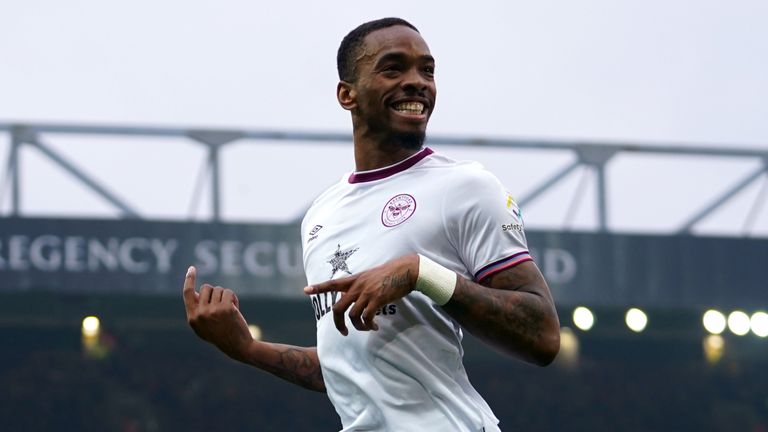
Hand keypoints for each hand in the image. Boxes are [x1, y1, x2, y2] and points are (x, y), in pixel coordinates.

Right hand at [182, 266, 252, 359]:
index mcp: (192, 318)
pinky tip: (235, 309)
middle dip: (214, 292)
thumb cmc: (220, 334)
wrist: (237, 345)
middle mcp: (200, 314)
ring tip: (228, 309)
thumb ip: (197, 310)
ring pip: (218, 289)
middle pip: (206, 288)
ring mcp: (213, 311)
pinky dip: (233, 298)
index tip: (191, 268)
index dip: (189, 279)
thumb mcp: (203, 325)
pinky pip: (228, 292)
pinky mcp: (226, 308)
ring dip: (225, 296)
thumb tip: (195, 292)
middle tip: (220, 304)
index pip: (187, 294)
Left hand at [303, 254, 417, 335]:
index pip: (332, 283)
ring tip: (366, 328)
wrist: (406, 270)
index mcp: (355, 279)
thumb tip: (353, 297)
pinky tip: (375, 326)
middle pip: (338, 307)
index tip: (305, 290)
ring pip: (352, 315)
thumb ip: (360, 286)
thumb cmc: (391, 274)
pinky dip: (369, 325)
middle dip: (338, 323)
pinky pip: (366, 317)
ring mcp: (366, 293)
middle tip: (344, 332)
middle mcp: (357, 286)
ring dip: (358, 326)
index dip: (319, 287)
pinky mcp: (377, 299)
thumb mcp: (371, 276)